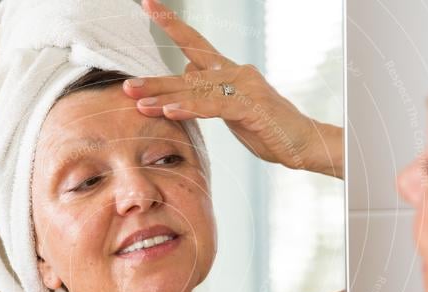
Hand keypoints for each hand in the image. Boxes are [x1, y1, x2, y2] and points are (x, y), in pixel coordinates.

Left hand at [124, 0, 342, 177]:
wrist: (302, 142)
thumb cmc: (267, 126)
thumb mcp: (231, 106)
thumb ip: (208, 89)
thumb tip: (185, 70)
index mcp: (228, 72)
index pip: (194, 43)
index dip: (171, 23)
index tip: (147, 4)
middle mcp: (234, 73)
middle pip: (186, 74)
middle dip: (154, 81)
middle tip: (125, 85)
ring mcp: (243, 89)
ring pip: (196, 91)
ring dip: (164, 98)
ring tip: (138, 102)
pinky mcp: (250, 108)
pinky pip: (214, 108)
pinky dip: (190, 109)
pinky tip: (169, 111)